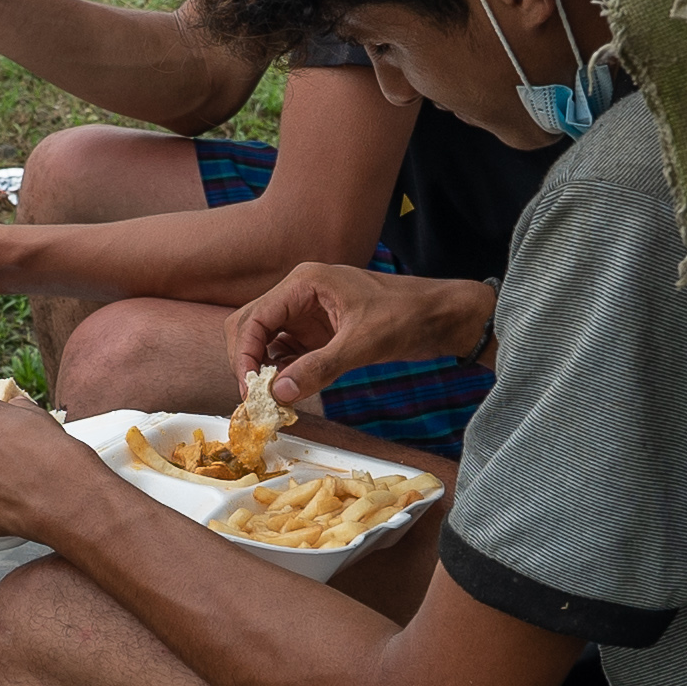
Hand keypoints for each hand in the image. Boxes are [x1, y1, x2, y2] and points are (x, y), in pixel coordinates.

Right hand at [229, 262, 495, 414]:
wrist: (442, 317)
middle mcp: (299, 294)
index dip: (244, 355)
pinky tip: (290, 394)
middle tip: (255, 399)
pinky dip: (284, 373)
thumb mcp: (363, 344)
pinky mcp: (319, 332)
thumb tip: (278, 394)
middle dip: (247, 362)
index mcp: (304, 283)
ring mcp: (308, 313)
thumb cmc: (408, 316)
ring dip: (263, 370)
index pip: (254, 318)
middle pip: (251, 326)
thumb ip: (319, 368)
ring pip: (266, 341)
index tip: (249, 389)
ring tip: (270, 401)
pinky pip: (288, 353)